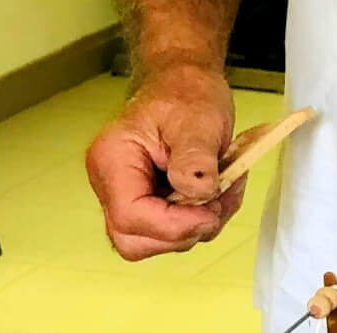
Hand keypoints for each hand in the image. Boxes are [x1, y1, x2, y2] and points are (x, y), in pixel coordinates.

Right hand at [85, 64, 244, 259]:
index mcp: (111, 161)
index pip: (130, 217)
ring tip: (225, 186)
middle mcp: (110, 184)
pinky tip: (218, 191)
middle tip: (216, 201)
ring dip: (201, 225)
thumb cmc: (185, 96)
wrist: (184, 86)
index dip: (174, 225)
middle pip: (135, 241)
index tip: (210, 208)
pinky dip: (203, 220)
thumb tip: (197, 192)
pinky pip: (174, 232)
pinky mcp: (149, 205)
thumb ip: (195, 160)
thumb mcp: (198, 121)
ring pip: (159, 242)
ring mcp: (128, 197)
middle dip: (184, 232)